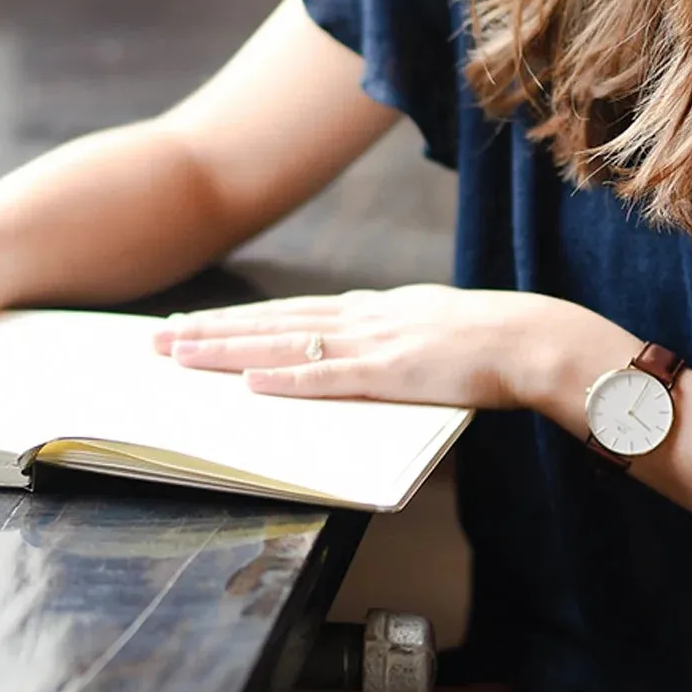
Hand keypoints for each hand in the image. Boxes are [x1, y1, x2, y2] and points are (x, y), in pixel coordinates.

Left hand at [152, 285, 585, 410]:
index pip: (287, 312)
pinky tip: (248, 381)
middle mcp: (361, 318)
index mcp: (370, 309)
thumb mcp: (427, 329)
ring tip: (179, 354)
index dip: (235, 319)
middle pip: (269, 322)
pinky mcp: (391, 373)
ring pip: (283, 343)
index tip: (191, 324)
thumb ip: (388, 339)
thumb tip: (357, 352)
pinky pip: (328, 377)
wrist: (535, 339)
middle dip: (209, 331)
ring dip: (228, 350)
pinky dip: (285, 378)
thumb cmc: (490, 343)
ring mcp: (373, 343)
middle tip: (156, 338)